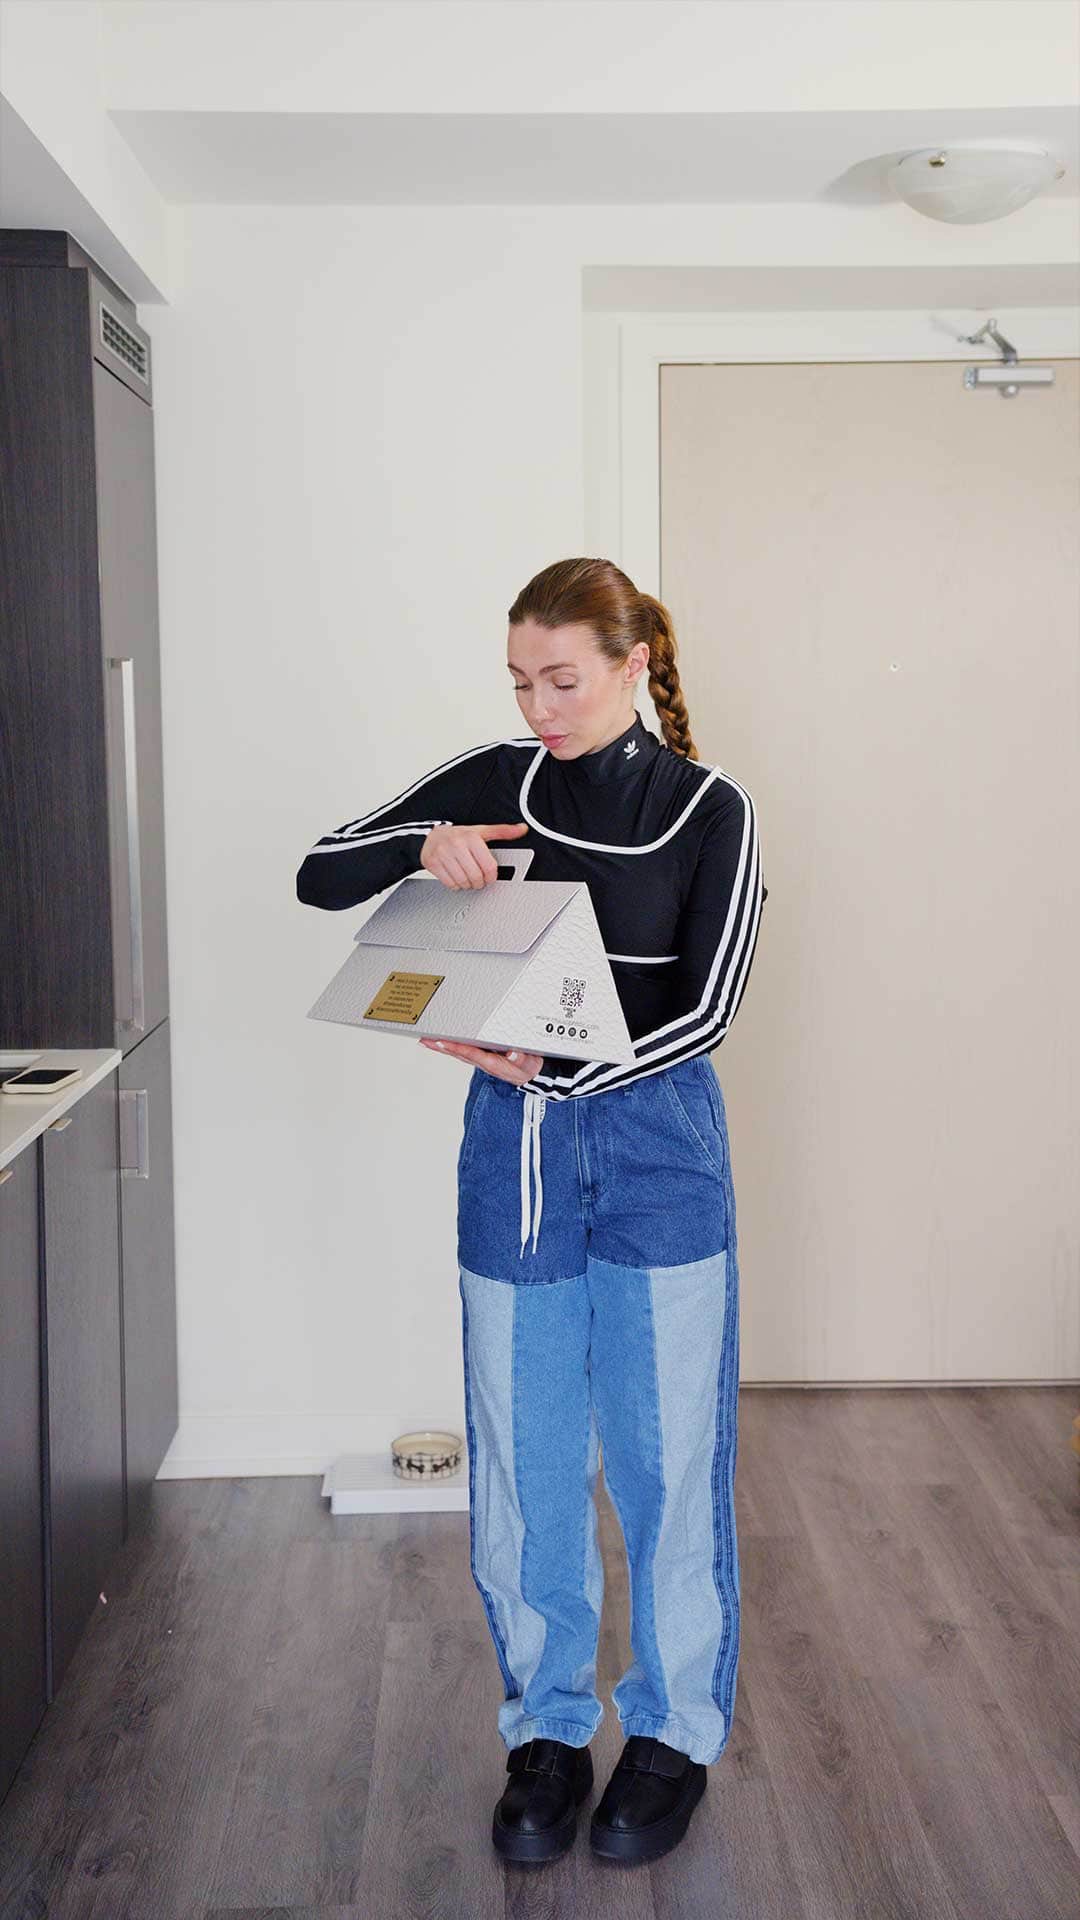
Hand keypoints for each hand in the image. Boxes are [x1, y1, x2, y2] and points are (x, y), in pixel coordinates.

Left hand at [418, 1037, 545, 1084]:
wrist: (530, 1074)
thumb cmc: (527, 1067)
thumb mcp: (528, 1064)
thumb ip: (521, 1059)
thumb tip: (513, 1053)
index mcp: (493, 1063)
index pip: (472, 1054)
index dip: (457, 1049)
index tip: (444, 1043)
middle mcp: (483, 1061)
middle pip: (459, 1054)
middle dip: (442, 1047)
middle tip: (426, 1040)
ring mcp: (480, 1059)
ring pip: (458, 1053)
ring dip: (442, 1047)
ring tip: (426, 1040)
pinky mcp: (480, 1056)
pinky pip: (461, 1051)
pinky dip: (449, 1046)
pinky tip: (439, 1042)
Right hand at [420, 821, 528, 888]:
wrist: (431, 836)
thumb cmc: (458, 835)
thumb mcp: (481, 831)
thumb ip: (502, 831)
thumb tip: (522, 829)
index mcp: (471, 837)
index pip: (488, 867)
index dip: (491, 877)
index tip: (490, 877)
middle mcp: (456, 844)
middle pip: (475, 876)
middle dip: (479, 882)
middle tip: (478, 879)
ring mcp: (443, 854)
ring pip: (462, 882)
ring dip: (467, 885)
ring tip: (467, 877)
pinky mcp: (432, 863)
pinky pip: (449, 884)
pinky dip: (455, 885)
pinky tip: (456, 877)